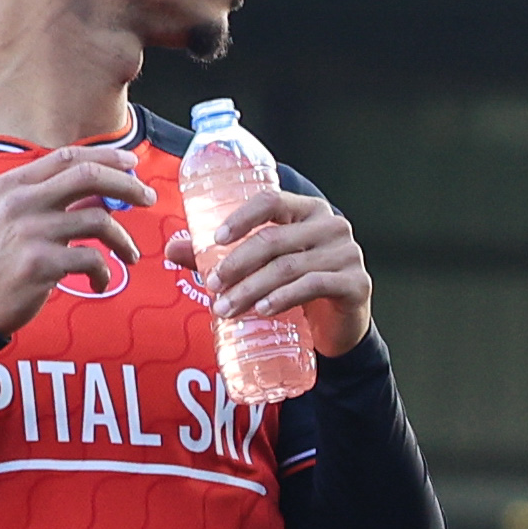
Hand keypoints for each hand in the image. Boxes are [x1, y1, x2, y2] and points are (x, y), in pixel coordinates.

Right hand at [0, 141, 156, 334]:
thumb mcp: (12, 216)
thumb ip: (50, 199)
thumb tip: (101, 190)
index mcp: (13, 184)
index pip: (67, 157)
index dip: (106, 156)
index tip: (132, 163)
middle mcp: (20, 202)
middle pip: (88, 176)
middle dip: (127, 185)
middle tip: (148, 198)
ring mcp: (30, 232)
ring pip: (99, 221)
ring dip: (123, 241)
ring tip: (129, 255)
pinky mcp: (40, 264)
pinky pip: (93, 259)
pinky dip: (104, 272)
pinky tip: (99, 282)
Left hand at [178, 190, 376, 356]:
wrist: (338, 327)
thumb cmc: (298, 289)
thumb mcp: (261, 268)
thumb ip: (221, 256)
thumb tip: (171, 248)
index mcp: (307, 211)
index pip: (271, 201)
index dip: (241, 218)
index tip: (215, 240)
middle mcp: (331, 226)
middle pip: (274, 239)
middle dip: (237, 264)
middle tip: (212, 287)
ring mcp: (347, 253)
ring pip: (289, 266)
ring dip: (252, 289)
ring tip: (226, 309)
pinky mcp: (356, 283)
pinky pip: (313, 285)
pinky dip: (283, 298)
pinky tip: (263, 310)